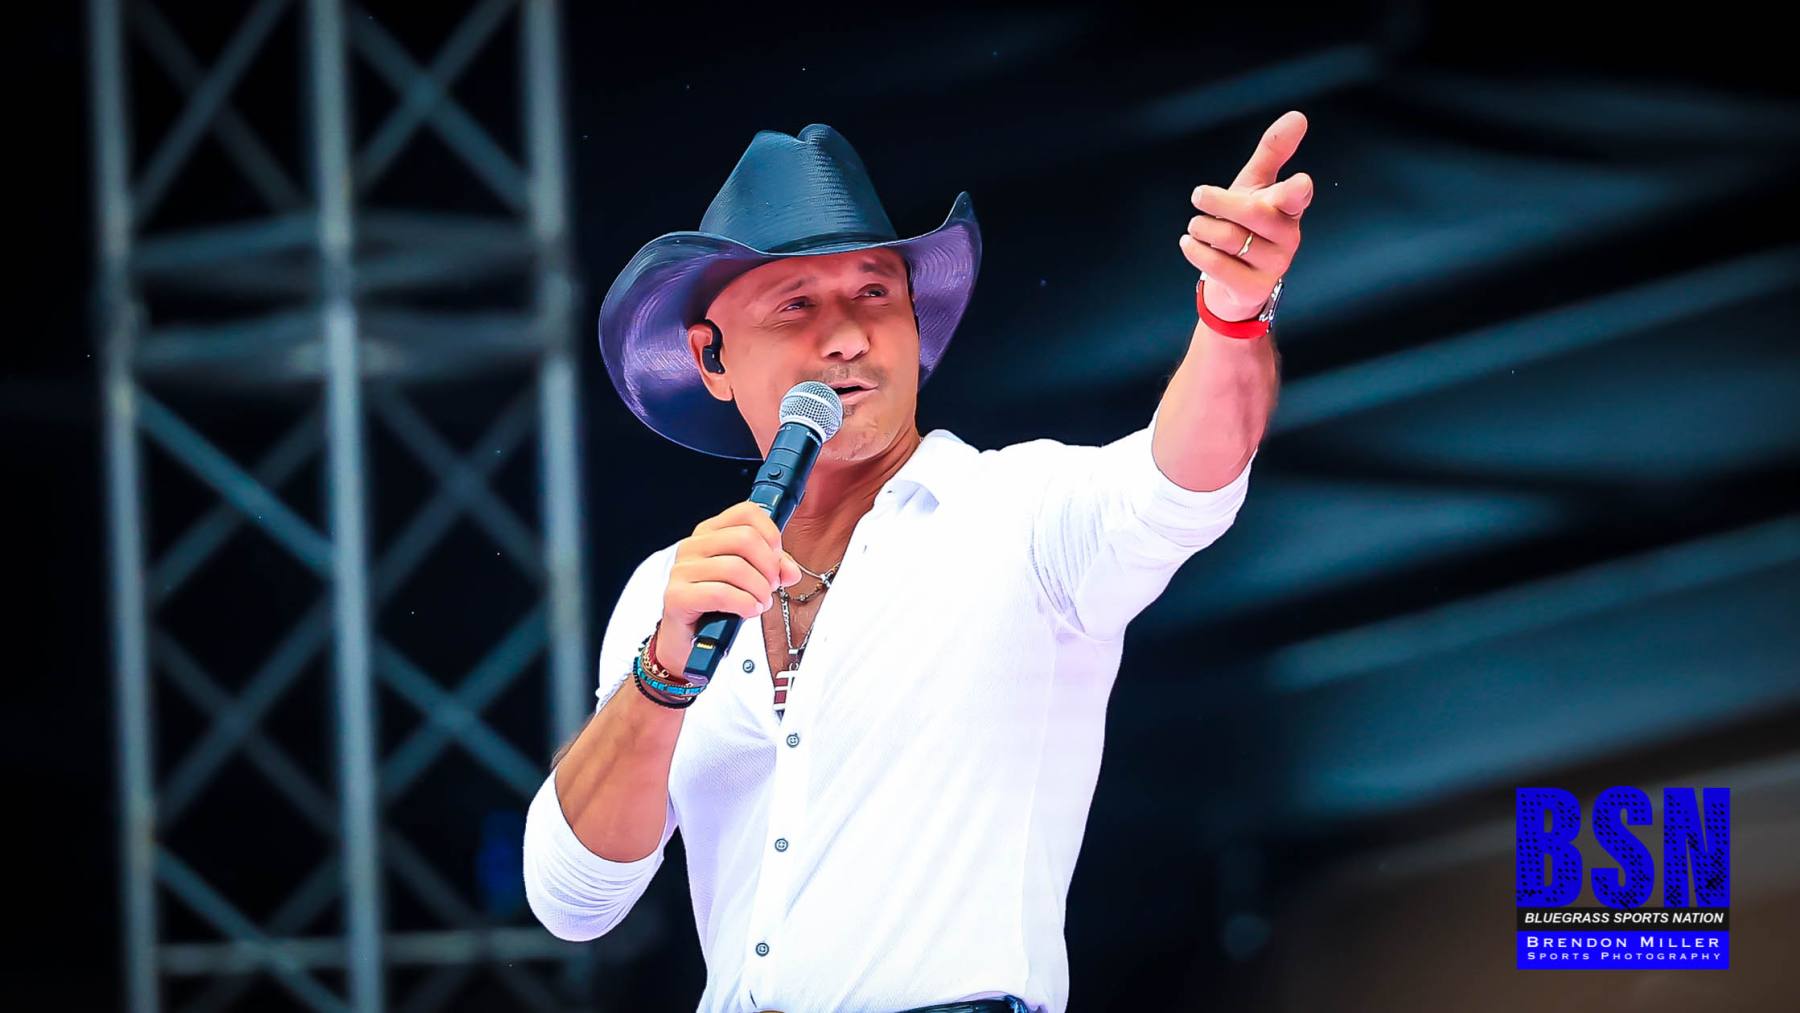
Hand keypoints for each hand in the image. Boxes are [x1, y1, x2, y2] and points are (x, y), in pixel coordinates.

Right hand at [657, 501, 801, 669]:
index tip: (777, 558)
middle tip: (771, 586)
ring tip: (761, 602)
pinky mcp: (677, 596)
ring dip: (759, 590)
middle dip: (768, 566)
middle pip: (745, 538)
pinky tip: (749, 610)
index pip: (746, 512)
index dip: (770, 534)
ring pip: (735, 567)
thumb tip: (791, 571)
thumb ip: (772, 569)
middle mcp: (693, 546)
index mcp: (710, 533)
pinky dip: (743, 603)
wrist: (687, 640)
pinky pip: (720, 593)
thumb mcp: (750, 581)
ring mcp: (682, 570)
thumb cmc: (717, 606)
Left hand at [1180, 110, 1313, 321]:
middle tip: (1198, 195)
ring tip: (1197, 227)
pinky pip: (1218, 265)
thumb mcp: (1256, 186)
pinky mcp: (1253, 288)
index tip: (1298, 182)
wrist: (1235, 281)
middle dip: (1218, 200)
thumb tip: (1298, 116)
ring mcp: (1274, 265)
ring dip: (1202, 227)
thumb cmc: (1246, 225)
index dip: (1296, 190)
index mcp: (1289, 207)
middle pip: (1252, 212)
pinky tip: (1189, 245)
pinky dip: (1196, 251)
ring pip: (1229, 237)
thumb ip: (1273, 152)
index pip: (1297, 196)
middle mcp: (1288, 236)